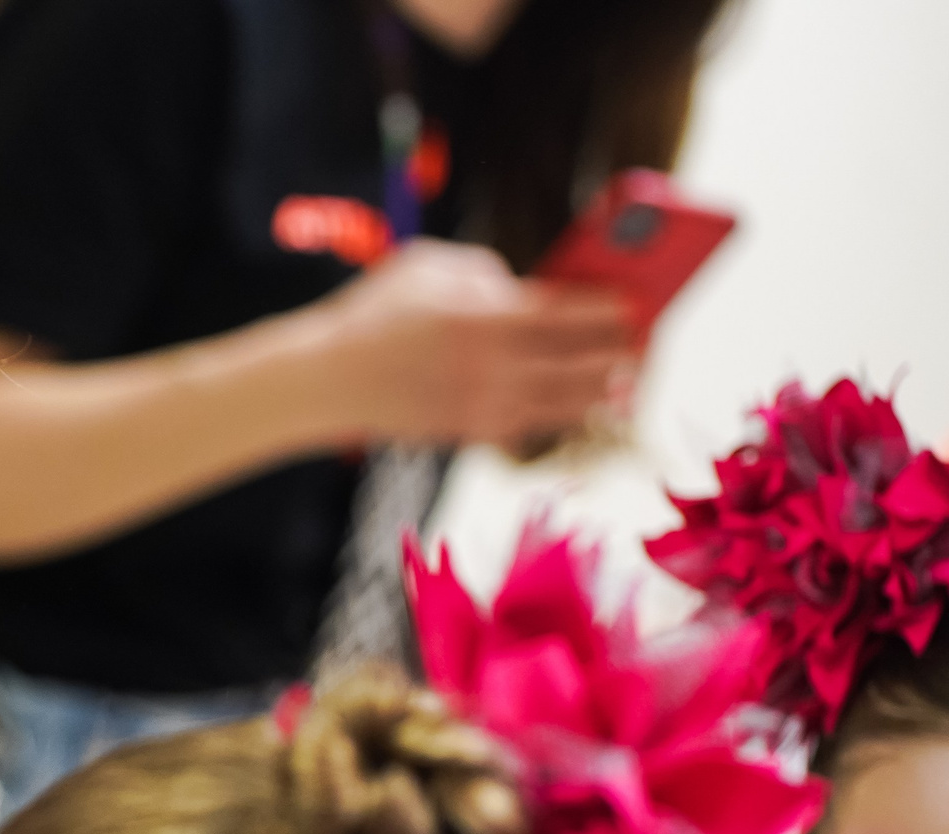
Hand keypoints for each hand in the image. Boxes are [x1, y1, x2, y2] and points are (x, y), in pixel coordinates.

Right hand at [310, 238, 636, 451]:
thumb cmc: (374, 314)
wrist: (326, 380)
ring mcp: (484, 404)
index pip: (572, 314)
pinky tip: (582, 405)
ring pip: (566, 401)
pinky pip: (533, 424)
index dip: (612, 308)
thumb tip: (520, 289)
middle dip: (621, 350)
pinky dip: (563, 414)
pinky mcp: (470, 430)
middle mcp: (494, 366)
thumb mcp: (429, 264)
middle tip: (646, 340)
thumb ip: (484, 271)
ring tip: (627, 379)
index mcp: (487, 316)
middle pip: (581, 360)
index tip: (638, 303)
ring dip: (603, 389)